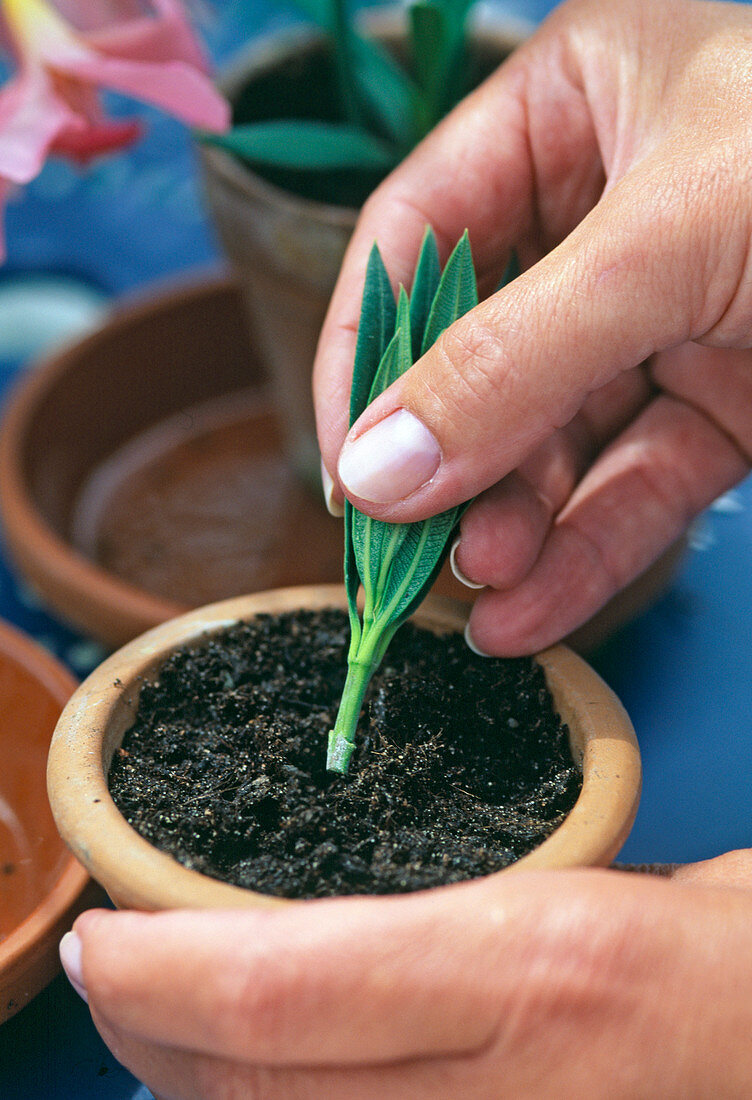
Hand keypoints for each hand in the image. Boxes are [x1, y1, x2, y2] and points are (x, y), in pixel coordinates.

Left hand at [63, 852, 751, 1098]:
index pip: (284, 988)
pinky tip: (263, 1091)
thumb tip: (374, 919)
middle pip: (256, 1088)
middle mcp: (508, 1090)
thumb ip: (502, 897)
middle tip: (113, 969)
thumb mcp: (633, 883)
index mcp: (536, 972)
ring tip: (162, 1023)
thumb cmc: (744, 965)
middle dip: (150, 1034)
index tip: (106, 937)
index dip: (162, 974)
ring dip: (202, 1092)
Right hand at [314, 0, 751, 655]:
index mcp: (575, 110)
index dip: (367, 350)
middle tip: (411, 557)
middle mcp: (612, 213)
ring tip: (476, 595)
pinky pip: (637, 483)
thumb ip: (513, 357)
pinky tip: (533, 611)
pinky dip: (587, 551)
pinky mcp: (729, 400)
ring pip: (557, 436)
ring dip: (512, 524)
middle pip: (481, 352)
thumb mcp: (672, 240)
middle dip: (448, 465)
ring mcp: (669, 315)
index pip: (420, 235)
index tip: (347, 463)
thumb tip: (374, 468)